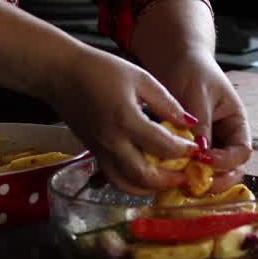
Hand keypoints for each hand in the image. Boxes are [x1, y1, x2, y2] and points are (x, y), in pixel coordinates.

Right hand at [42, 45, 201, 195]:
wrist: (61, 74)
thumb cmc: (101, 70)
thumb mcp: (140, 78)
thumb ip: (166, 103)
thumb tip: (190, 122)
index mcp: (126, 120)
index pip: (164, 146)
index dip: (184, 150)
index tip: (196, 148)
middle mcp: (112, 142)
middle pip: (146, 176)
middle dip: (171, 180)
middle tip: (186, 175)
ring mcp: (100, 151)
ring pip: (127, 185)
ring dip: (150, 188)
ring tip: (167, 181)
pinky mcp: (93, 153)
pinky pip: (114, 178)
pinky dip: (132, 183)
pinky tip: (145, 176)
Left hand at [146, 48, 252, 193]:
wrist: (175, 60)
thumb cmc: (193, 70)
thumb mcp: (199, 94)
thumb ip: (202, 123)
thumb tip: (200, 152)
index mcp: (236, 124)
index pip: (241, 152)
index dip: (227, 161)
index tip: (205, 161)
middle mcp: (225, 138)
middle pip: (230, 170)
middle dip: (216, 180)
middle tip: (195, 184)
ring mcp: (207, 145)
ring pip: (210, 173)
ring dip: (198, 182)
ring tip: (180, 183)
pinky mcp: (188, 148)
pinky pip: (189, 167)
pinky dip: (182, 174)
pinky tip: (168, 176)